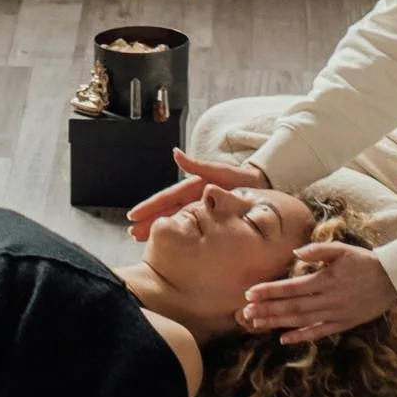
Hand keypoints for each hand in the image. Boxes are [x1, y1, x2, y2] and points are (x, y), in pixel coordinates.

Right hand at [126, 148, 273, 238]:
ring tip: (141, 240)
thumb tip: (175, 153)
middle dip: (149, 222)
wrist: (264, 188)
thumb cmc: (243, 178)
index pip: (167, 198)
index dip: (150, 207)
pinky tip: (166, 243)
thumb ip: (198, 165)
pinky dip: (178, 234)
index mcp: (194, 187)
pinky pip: (190, 228)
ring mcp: (201, 210)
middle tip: (133, 233)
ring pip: (176, 222)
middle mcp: (194, 199)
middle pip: (167, 212)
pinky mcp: (210, 219)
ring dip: (159, 229)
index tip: (134, 215)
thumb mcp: (221, 172)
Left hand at [240, 242, 396, 341]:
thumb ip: (318, 250)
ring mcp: (335, 314)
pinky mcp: (342, 324)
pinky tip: (283, 338)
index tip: (250, 293)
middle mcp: (328, 300)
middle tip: (245, 312)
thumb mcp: (342, 250)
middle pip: (292, 306)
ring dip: (277, 322)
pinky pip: (318, 332)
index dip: (270, 291)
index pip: (292, 287)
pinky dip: (301, 336)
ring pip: (301, 321)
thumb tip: (296, 252)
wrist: (392, 281)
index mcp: (326, 280)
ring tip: (256, 323)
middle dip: (267, 309)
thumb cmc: (364, 262)